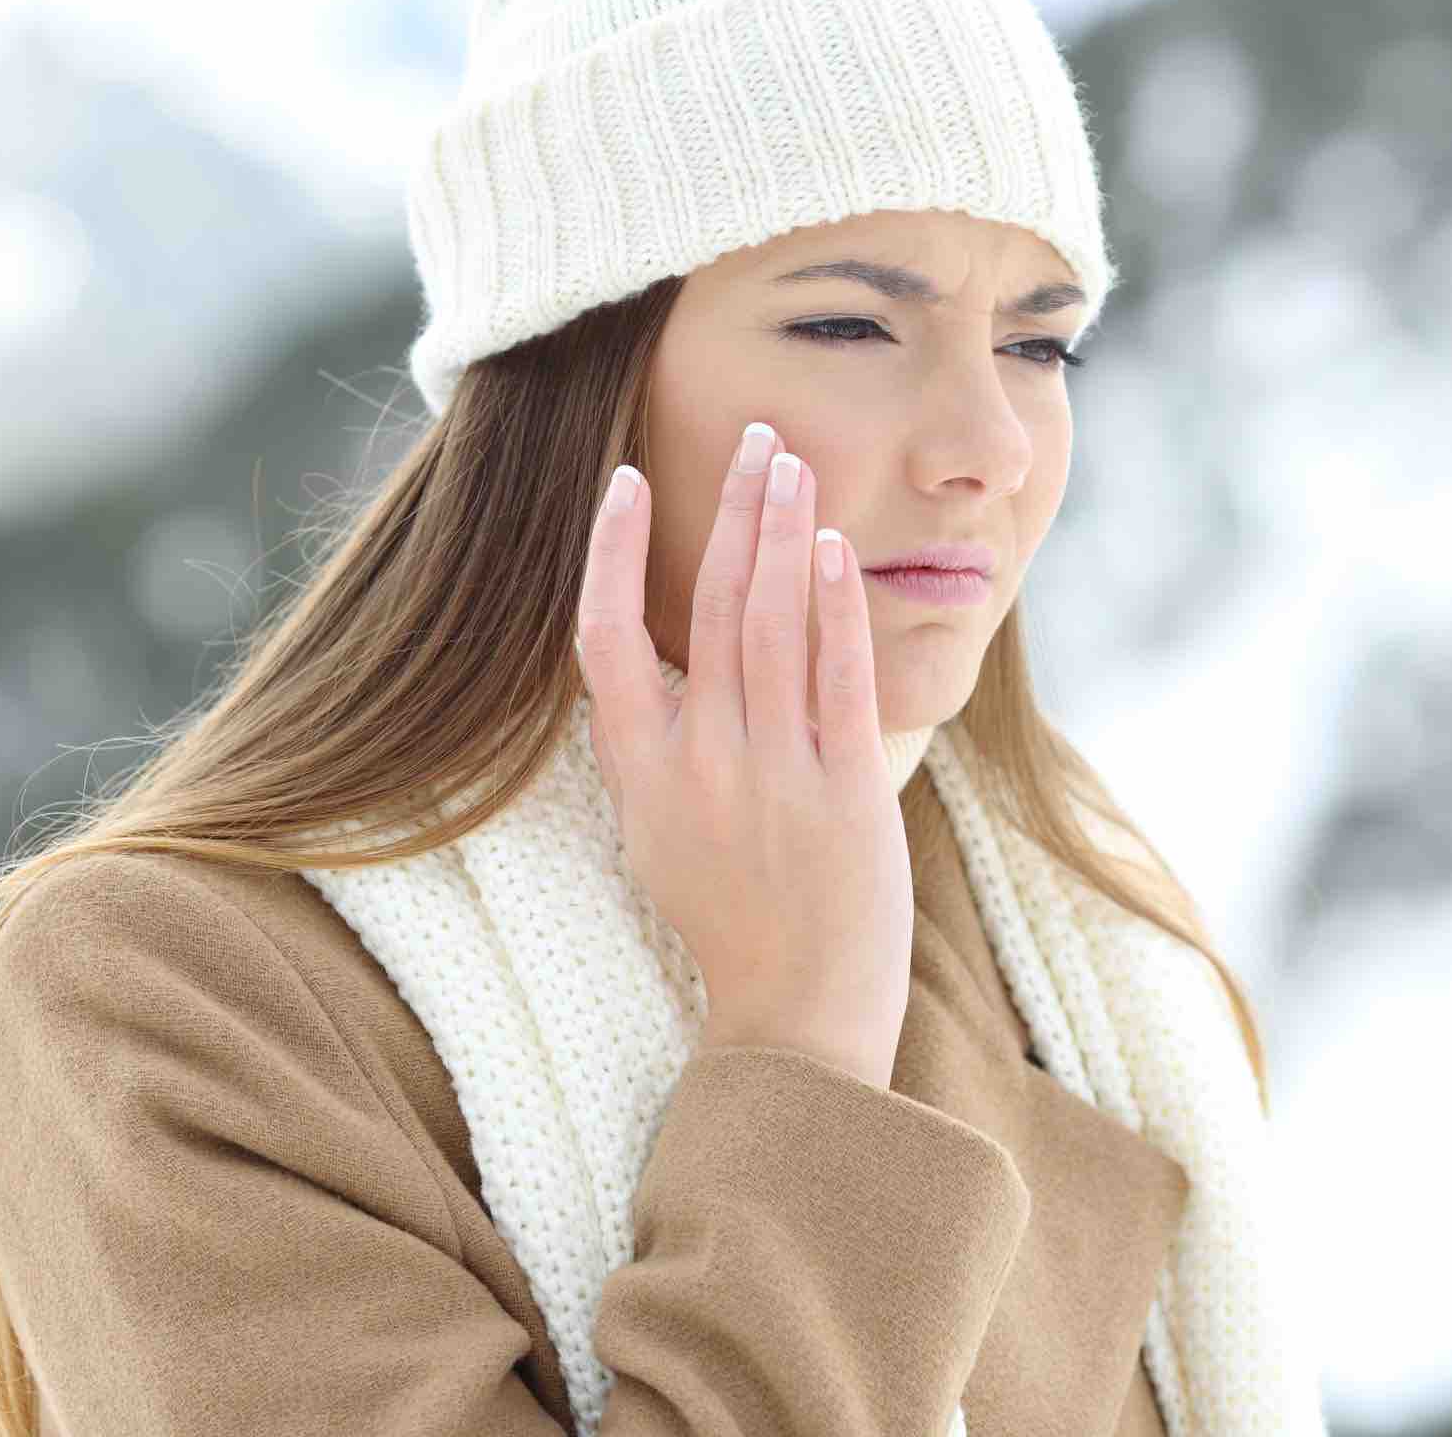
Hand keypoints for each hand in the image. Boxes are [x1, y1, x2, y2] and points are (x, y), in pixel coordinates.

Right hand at [574, 422, 911, 1090]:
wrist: (797, 1016)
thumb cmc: (731, 921)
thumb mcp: (660, 835)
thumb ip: (656, 749)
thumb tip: (655, 667)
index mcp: (643, 775)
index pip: (605, 639)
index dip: (612, 553)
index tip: (626, 482)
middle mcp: (702, 765)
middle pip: (709, 606)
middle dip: (734, 509)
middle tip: (756, 435)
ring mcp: (774, 776)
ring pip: (771, 623)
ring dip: (784, 532)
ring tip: (794, 462)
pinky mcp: (846, 790)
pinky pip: (838, 676)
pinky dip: (834, 605)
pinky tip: (835, 548)